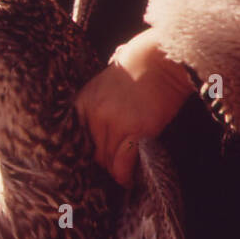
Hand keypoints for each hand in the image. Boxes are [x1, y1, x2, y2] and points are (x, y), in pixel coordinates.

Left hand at [74, 28, 194, 185]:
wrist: (162, 59)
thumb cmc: (139, 67)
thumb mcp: (106, 84)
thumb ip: (98, 106)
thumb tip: (99, 132)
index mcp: (84, 101)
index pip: (76, 138)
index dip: (86, 152)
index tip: (95, 159)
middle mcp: (95, 114)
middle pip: (92, 152)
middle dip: (103, 162)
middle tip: (113, 169)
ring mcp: (115, 123)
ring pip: (107, 161)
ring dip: (115, 170)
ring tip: (122, 175)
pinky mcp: (136, 131)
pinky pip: (123, 163)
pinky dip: (125, 175)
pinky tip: (129, 179)